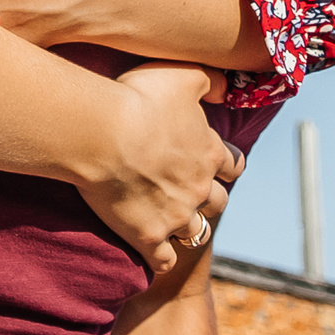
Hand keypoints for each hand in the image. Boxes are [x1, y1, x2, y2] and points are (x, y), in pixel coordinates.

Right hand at [71, 58, 241, 276]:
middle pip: (219, 202)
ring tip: (173, 221)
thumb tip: (229, 88)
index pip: (233, 165)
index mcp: (208, 152)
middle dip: (208, 197)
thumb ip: (211, 79)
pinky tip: (153, 249)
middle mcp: (199, 188)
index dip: (224, 163)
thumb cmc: (138, 98)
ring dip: (189, 227)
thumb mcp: (183, 73)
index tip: (211, 161)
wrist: (102, 135)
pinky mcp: (149, 237)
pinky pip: (165, 261)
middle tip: (189, 189)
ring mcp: (176, 216)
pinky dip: (162, 258)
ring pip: (197, 233)